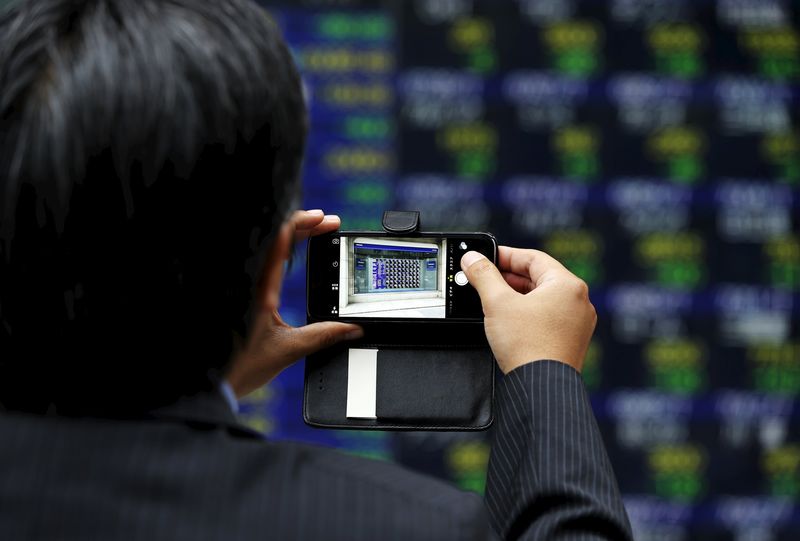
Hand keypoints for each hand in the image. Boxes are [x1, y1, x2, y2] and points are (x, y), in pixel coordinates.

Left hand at [226, 210, 362, 397]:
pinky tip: (290, 254)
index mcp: (259, 289)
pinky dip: (277, 250)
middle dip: (303, 224)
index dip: (304, 223)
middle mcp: (248, 281)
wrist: (212, 382)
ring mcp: (242, 285)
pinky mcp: (240, 292)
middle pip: (274, 237)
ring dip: (289, 234)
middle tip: (328, 223)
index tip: (326, 220)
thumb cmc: (241, 367)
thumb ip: (324, 335)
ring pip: (266, 247)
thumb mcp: (289, 350)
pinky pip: (259, 260)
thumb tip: (353, 329)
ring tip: (313, 230)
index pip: (280, 240)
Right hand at [460, 246, 595, 373]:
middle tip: (485, 278)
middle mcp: (578, 301)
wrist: (541, 386)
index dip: (506, 255)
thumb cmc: (528, 346)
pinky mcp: (570, 340)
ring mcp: (577, 322)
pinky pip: (547, 316)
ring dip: (517, 295)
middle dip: (508, 277)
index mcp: (568, 285)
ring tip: (493, 298)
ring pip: (542, 298)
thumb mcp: (497, 302)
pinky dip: (527, 312)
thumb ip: (483, 275)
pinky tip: (509, 319)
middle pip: (538, 277)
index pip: (533, 258)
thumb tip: (472, 259)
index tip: (486, 258)